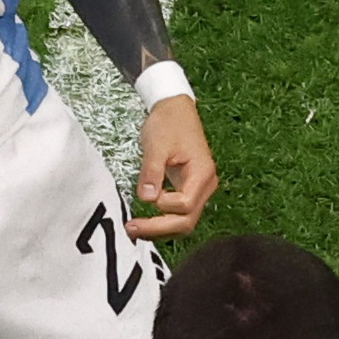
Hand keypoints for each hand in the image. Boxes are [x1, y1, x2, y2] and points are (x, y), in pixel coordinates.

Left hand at [129, 93, 215, 237]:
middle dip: (159, 228)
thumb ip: (152, 172)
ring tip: (135, 229)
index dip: (165, 205)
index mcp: (202, 173)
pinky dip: (163, 221)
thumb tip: (147, 198)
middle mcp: (206, 185)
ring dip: (161, 229)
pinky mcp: (190, 190)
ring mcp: (199, 189)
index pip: (186, 204)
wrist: (175, 109)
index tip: (147, 194)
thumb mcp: (157, 145)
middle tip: (132, 229)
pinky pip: (180, 214)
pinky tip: (145, 221)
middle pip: (187, 220)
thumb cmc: (169, 123)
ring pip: (184, 221)